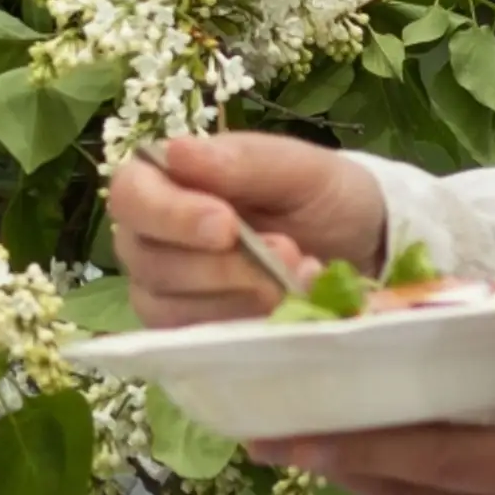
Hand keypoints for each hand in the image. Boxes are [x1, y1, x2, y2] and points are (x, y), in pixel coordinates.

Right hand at [104, 133, 387, 325]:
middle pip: (146, 259)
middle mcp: (153, 238)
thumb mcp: (302, 169)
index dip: (170, 215)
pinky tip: (285, 311)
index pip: (131, 196)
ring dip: (236, 298)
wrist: (363, 252)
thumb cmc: (324, 198)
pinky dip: (241, 329)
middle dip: (219, 266)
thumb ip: (243, 162)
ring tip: (299, 280)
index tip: (226, 225)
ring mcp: (167, 292)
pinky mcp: (189, 334)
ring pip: (166, 307)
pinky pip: (192, 343)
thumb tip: (176, 151)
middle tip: (287, 255)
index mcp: (167, 182)